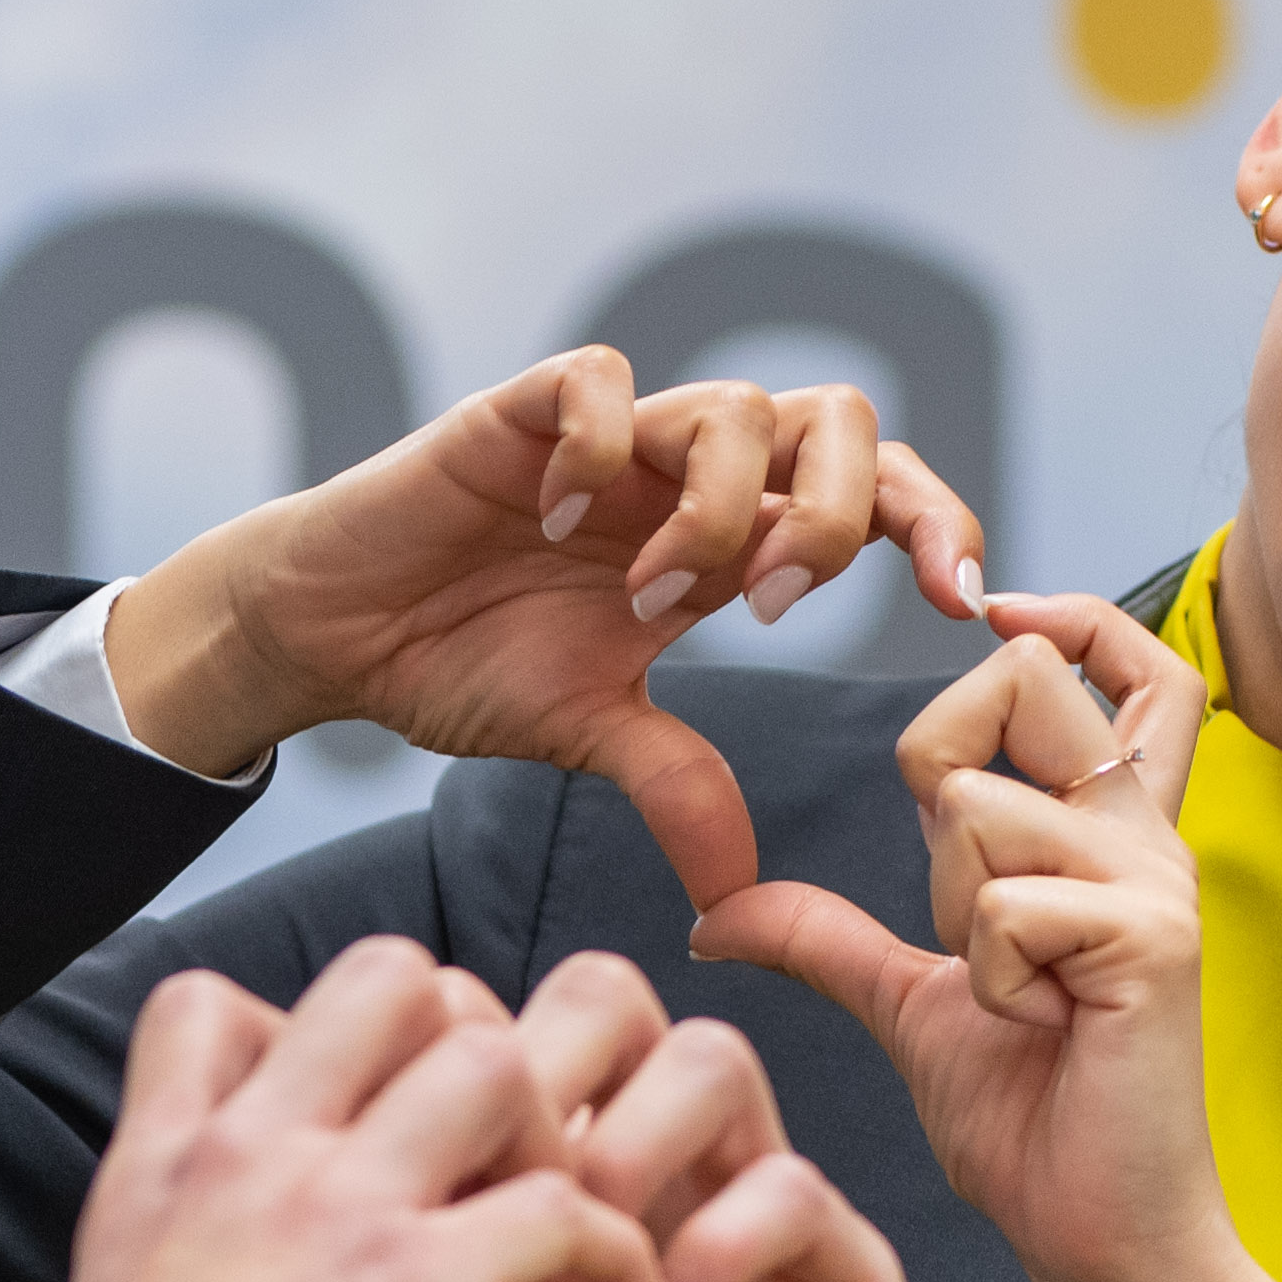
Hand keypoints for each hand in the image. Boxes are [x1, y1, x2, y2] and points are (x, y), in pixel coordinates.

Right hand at [0, 939, 675, 1281]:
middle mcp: (251, 1153)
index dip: (307, 1034)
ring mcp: (338, 1203)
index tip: (354, 1128)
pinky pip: (571, 1204)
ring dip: (559, 1133)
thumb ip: (175, 1264)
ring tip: (576, 1228)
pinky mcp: (424, 1279)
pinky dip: (626, 1257)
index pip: (216, 1002)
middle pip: (388, 980)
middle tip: (498, 1158)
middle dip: (467, 1043)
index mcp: (165, 1165)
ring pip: (492, 1061)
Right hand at [104, 349, 989, 903]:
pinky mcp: (520, 412)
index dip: (931, 526)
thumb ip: (678, 791)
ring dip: (717, 511)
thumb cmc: (458, 665)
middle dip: (839, 514)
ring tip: (645, 593)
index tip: (950, 606)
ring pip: (737, 404)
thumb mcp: (590, 737)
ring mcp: (610, 436)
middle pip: (838, 419)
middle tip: (775, 606)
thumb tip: (740, 900)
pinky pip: (601, 381)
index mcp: (727, 538)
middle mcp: (684, 473)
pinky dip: (597, 449)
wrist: (332, 636)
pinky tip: (551, 521)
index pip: (872, 490)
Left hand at [407, 956, 964, 1281]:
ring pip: (701, 1052)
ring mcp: (743, 1199)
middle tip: (488, 1192)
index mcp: (545, 1193)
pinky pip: (788, 1184)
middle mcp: (648, 1168)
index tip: (387, 1196)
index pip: (481, 1041)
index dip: (429, 1083)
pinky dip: (719, 1240)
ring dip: (631, 1138)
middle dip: (535, 1077)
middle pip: (590, 1001)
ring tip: (579, 1251)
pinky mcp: (837, 1257)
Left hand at [688, 593, 1281, 1281]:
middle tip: (956, 894)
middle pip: (1023, 680)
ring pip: (982, 805)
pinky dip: (987, 978)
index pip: (1125, 660)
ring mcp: (1158, 880)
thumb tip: (715, 910)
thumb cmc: (1034, 1123)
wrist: (1099, 1237)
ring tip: (1015, 997)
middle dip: (938, 762)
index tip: (990, 613)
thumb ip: (826, 936)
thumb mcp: (909, 1003)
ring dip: (954, 911)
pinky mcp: (1153, 939)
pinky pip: (1005, 904)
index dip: (1060, 616)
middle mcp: (1148, 833)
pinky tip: (1039, 1031)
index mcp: (1108, 831)